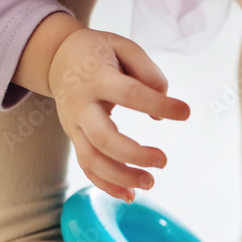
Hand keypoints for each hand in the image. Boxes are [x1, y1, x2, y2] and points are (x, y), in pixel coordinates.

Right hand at [48, 28, 189, 201]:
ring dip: (121, 177)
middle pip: (103, 138)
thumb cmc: (100, 52)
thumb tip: (160, 115)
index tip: (186, 113)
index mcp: (98, 77)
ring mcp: (74, 124)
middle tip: (164, 162)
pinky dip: (106, 185)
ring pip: (92, 159)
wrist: (56, 57)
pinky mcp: (73, 138)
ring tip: (150, 183)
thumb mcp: (124, 47)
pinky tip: (130, 194)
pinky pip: (86, 166)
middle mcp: (82, 104)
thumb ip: (148, 73)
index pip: (130, 94)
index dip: (160, 105)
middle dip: (135, 155)